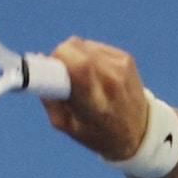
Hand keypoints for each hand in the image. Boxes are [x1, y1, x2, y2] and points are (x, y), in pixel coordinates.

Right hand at [41, 37, 148, 161]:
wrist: (140, 133)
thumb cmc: (99, 133)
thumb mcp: (67, 126)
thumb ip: (49, 98)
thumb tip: (36, 64)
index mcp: (95, 105)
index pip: (76, 67)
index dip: (54, 63)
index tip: (44, 71)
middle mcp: (111, 82)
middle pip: (74, 48)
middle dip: (59, 56)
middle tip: (59, 74)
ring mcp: (120, 67)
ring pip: (81, 45)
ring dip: (74, 56)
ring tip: (81, 78)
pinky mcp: (126, 58)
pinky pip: (94, 46)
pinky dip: (88, 56)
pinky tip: (94, 73)